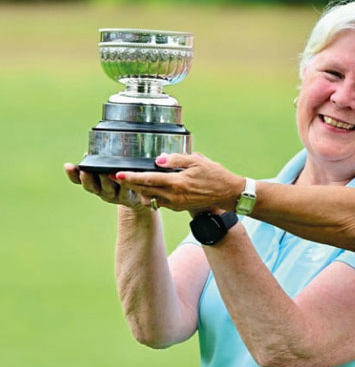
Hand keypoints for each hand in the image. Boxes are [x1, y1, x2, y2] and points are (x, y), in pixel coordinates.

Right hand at [63, 162, 147, 210]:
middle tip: (85, 170)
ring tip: (104, 171)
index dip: (72, 174)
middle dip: (87, 178)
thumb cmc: (121, 178)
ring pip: (108, 189)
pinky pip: (125, 190)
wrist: (138, 195)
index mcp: (93, 183)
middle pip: (91, 186)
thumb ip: (101, 159)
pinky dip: (124, 182)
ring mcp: (114, 195)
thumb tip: (97, 143)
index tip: (67, 165)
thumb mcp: (108, 168)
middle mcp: (101, 191)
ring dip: (105, 180)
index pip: (77, 180)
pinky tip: (124, 176)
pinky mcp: (128, 197)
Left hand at [113, 153, 244, 212]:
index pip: (148, 179)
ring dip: (139, 190)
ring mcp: (176, 204)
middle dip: (129, 184)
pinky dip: (150, 195)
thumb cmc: (215, 175)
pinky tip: (147, 188)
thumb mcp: (197, 161)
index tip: (117, 174)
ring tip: (129, 182)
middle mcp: (174, 196)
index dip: (131, 177)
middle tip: (115, 177)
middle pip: (145, 190)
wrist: (228, 194)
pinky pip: (159, 202)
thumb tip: (158, 159)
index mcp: (177, 183)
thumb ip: (176, 159)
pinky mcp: (179, 207)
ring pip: (150, 197)